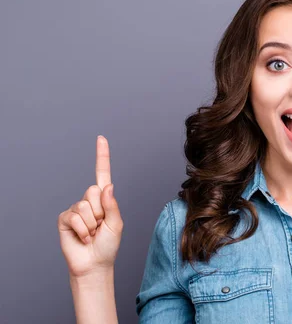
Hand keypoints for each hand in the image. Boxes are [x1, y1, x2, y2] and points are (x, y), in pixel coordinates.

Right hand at [57, 135, 123, 277]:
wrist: (94, 264)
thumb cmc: (108, 245)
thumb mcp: (116, 224)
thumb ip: (112, 205)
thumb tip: (107, 186)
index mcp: (104, 199)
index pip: (102, 174)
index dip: (101, 156)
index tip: (101, 138)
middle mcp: (89, 201)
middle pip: (94, 191)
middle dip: (100, 212)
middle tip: (100, 226)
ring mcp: (75, 209)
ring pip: (85, 206)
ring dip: (92, 224)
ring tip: (92, 234)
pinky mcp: (64, 219)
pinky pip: (74, 217)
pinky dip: (82, 230)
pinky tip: (83, 238)